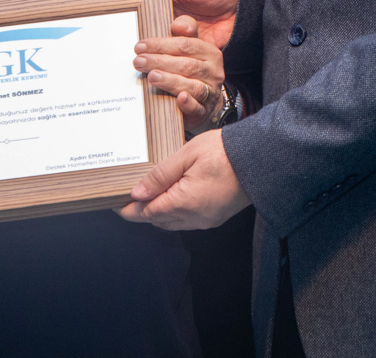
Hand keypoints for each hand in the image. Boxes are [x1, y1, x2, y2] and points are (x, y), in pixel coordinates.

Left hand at [114, 129, 249, 230]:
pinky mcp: (216, 217)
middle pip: (158, 220)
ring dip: (159, 213)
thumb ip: (160, 175)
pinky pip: (188, 221)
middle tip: (129, 198)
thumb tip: (137, 193)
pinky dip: (175, 213)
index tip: (117, 204)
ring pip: (173, 223)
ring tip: (149, 196)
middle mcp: (194, 217)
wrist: (259, 158)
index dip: (129, 210)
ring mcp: (207, 219)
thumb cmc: (224, 151)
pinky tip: (173, 198)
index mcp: (184, 202)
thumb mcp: (186, 155)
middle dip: (142, 212)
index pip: (147, 213)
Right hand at [133, 0, 238, 49]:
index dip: (135, 19)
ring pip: (163, 48)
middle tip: (167, 25)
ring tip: (188, 25)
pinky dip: (185, 53)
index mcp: (158, 4)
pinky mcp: (190, 52)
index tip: (136, 19)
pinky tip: (197, 35)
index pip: (139, 15)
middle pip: (147, 36)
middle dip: (152, 36)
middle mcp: (163, 23)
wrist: (240, 3)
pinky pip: (181, 59)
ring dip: (173, 40)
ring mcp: (177, 39)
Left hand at [134, 15, 226, 133]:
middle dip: (160, 62)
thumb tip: (179, 25)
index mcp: (209, 53)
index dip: (161, 45)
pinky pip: (198, 107)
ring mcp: (211, 93)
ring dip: (171, 81)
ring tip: (152, 77)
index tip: (140, 47)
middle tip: (139, 62)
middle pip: (187, 65)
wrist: (204, 102)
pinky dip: (189, 103)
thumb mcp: (189, 50)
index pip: (186, 45)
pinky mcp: (204, 112)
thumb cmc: (190, 71)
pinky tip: (179, 98)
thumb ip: (184, 34)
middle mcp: (213, 72)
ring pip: (193, 86)